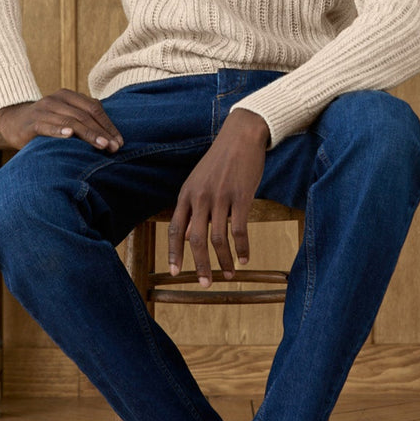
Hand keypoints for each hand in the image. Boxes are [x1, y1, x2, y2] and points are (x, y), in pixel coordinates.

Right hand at [0, 89, 123, 150]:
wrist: (13, 122)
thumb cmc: (47, 122)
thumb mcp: (66, 116)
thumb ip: (84, 119)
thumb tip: (112, 137)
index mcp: (69, 96)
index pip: (94, 108)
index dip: (108, 125)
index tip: (119, 142)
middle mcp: (57, 99)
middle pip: (85, 115)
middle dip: (102, 132)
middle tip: (114, 147)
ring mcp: (44, 109)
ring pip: (70, 121)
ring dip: (88, 134)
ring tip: (101, 146)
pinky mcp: (32, 122)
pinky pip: (47, 126)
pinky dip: (59, 130)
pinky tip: (69, 136)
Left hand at [168, 109, 269, 286]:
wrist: (241, 136)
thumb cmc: (221, 160)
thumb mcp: (199, 181)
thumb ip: (193, 207)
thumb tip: (189, 236)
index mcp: (186, 194)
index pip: (175, 229)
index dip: (174, 253)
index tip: (174, 272)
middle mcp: (200, 197)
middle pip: (196, 240)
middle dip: (199, 266)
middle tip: (205, 284)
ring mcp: (220, 197)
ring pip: (218, 239)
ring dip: (223, 261)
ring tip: (229, 275)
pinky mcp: (241, 197)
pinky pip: (239, 230)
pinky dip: (242, 248)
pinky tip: (245, 259)